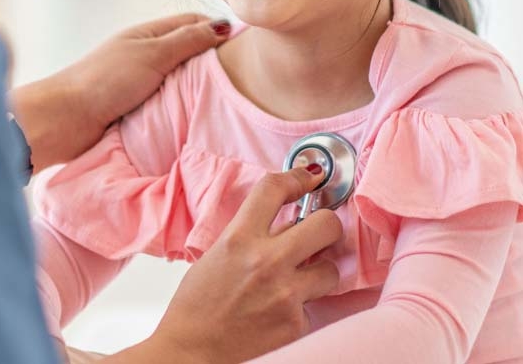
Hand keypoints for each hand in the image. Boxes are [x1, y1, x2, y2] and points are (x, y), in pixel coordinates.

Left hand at [9, 13, 230, 171]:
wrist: (66, 118)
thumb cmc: (106, 81)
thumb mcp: (153, 54)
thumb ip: (188, 40)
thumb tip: (223, 25)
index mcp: (148, 34)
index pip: (192, 23)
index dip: (217, 29)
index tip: (245, 46)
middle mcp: (145, 54)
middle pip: (187, 51)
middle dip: (211, 61)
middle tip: (243, 77)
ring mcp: (139, 81)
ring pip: (178, 79)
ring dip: (196, 87)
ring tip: (225, 100)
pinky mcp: (135, 106)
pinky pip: (167, 101)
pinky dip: (182, 106)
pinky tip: (198, 117)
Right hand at [132, 167, 341, 363]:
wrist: (191, 352)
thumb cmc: (197, 303)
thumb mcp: (218, 254)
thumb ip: (250, 233)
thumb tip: (285, 220)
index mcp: (239, 237)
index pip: (274, 189)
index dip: (297, 177)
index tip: (309, 177)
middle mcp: (266, 261)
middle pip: (326, 224)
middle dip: (328, 225)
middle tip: (320, 232)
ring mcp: (285, 295)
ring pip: (332, 269)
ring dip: (320, 271)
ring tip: (301, 279)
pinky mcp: (296, 325)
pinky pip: (316, 307)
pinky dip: (303, 308)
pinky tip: (281, 312)